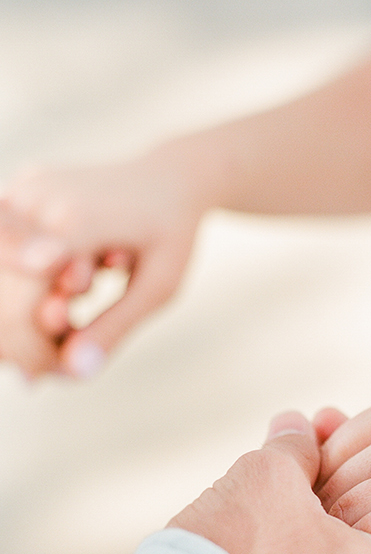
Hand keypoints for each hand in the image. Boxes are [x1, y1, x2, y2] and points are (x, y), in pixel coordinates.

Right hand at [0, 152, 208, 377]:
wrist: (169, 179)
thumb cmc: (170, 236)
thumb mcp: (158, 288)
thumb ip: (114, 327)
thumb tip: (74, 374)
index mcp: (76, 220)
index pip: (26, 301)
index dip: (34, 347)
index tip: (55, 375)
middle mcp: (38, 199)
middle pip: (5, 292)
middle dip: (27, 339)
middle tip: (56, 365)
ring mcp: (22, 190)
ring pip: (1, 276)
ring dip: (22, 314)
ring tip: (68, 318)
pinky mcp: (17, 191)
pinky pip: (4, 254)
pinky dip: (20, 288)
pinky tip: (61, 294)